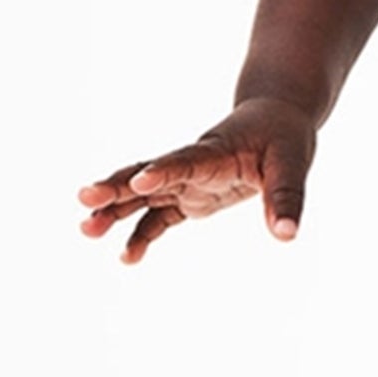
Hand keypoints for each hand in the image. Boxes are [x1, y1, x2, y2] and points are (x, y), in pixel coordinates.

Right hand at [76, 97, 317, 262]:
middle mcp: (193, 165)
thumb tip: (287, 235)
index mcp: (217, 151)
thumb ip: (286, 197)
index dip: (166, 170)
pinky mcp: (189, 197)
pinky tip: (127, 257)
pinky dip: (141, 235)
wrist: (275, 119)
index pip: (188, 160)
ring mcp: (187, 181)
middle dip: (117, 186)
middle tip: (85, 198)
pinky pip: (159, 217)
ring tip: (86, 229)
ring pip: (143, 196)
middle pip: (149, 174)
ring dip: (115, 211)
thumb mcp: (292, 162)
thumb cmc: (283, 137)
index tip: (141, 180)